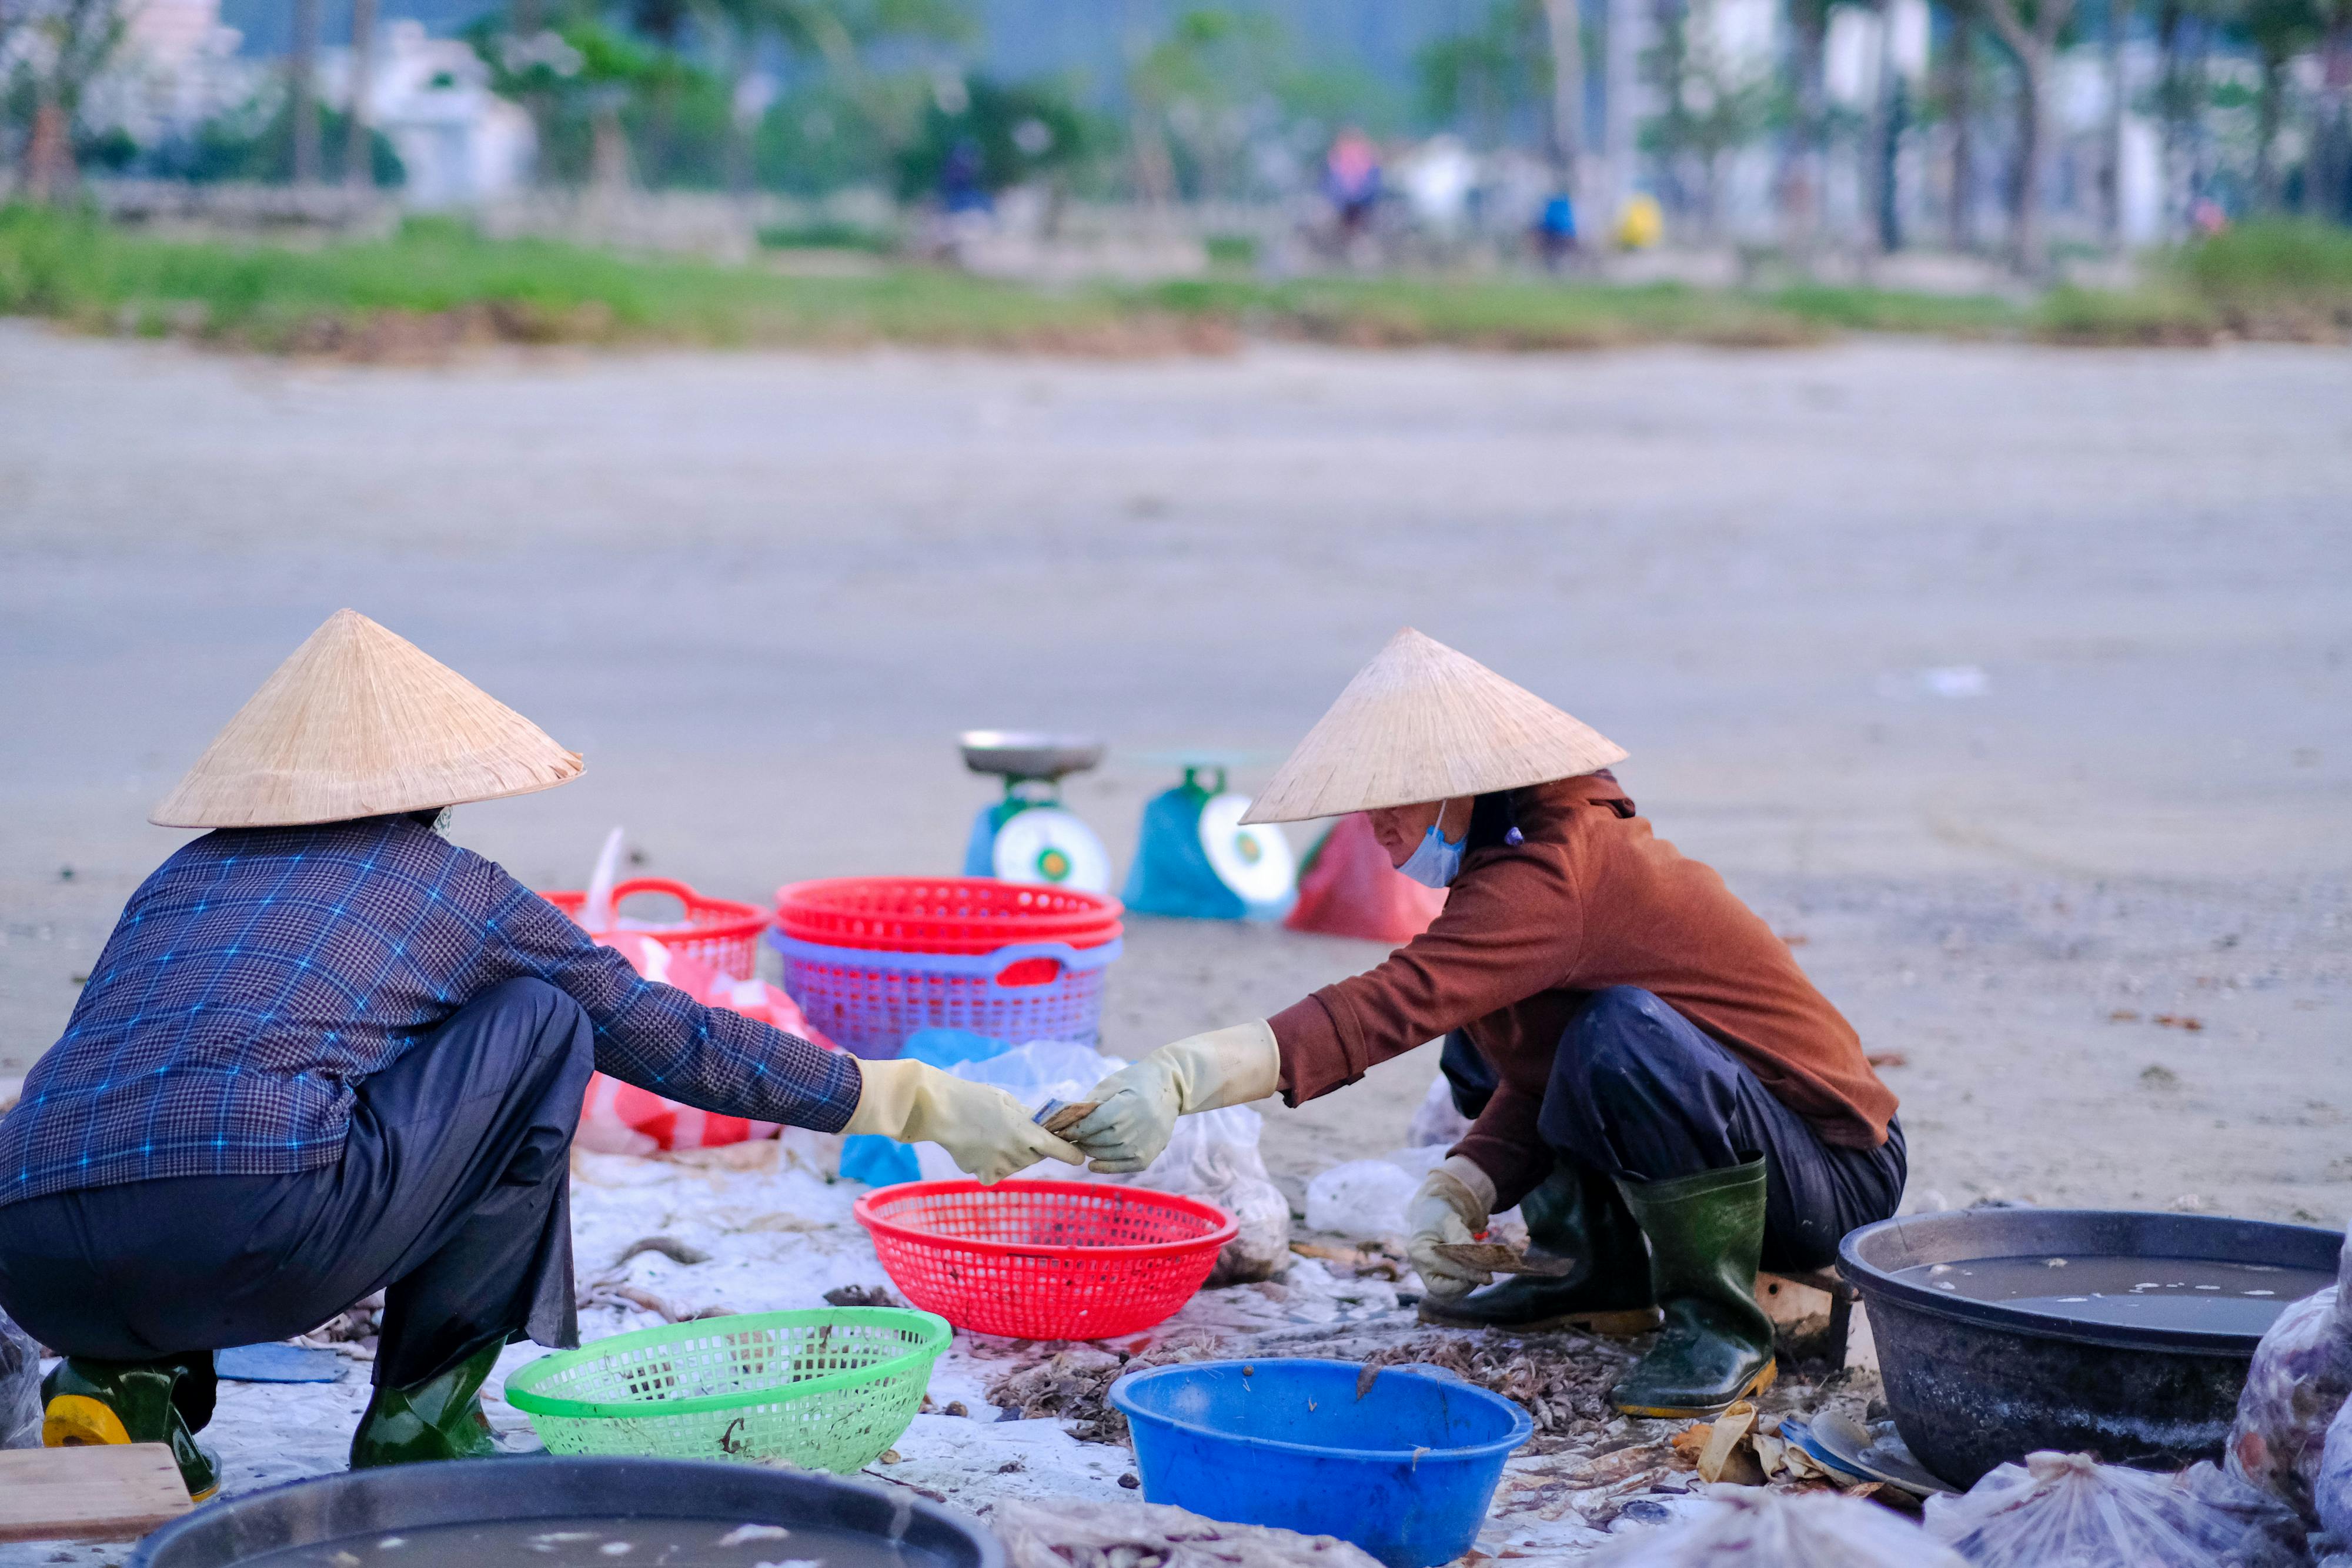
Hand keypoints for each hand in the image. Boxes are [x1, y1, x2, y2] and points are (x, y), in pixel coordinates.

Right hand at [843, 1058, 1082, 1183]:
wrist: (940, 1110)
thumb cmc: (975, 1099)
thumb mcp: (1008, 1102)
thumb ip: (1028, 1118)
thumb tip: (1045, 1130)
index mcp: (1025, 1131)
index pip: (1058, 1148)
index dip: (1071, 1154)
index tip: (1080, 1158)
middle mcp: (1016, 1152)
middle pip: (1034, 1155)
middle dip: (1030, 1146)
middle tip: (1011, 1130)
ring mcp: (999, 1166)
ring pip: (1015, 1165)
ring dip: (1010, 1155)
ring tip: (989, 1136)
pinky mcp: (983, 1175)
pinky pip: (995, 1174)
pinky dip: (991, 1165)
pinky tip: (978, 1149)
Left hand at [1061, 1021, 1279, 1173]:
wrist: (1171, 1088)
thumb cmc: (1136, 1082)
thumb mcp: (1111, 1084)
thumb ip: (1089, 1103)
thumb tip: (1065, 1120)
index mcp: (1124, 1107)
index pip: (1089, 1125)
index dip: (1071, 1129)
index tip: (1060, 1129)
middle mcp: (1135, 1128)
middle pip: (1095, 1141)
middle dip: (1079, 1139)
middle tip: (1069, 1137)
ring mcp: (1143, 1145)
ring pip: (1105, 1155)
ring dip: (1090, 1151)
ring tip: (1083, 1143)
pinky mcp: (1148, 1156)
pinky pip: (1122, 1166)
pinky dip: (1106, 1166)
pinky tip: (1094, 1163)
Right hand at [1405, 1156, 1496, 1302]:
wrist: (1432, 1216)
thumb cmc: (1441, 1217)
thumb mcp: (1452, 1223)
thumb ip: (1463, 1241)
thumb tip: (1482, 1264)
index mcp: (1419, 1251)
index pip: (1443, 1269)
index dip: (1466, 1273)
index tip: (1487, 1276)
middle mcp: (1419, 1268)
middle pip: (1442, 1290)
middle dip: (1465, 1285)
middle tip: (1485, 1276)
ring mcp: (1426, 1276)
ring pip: (1448, 1294)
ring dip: (1466, 1287)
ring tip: (1480, 1273)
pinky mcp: (1435, 1281)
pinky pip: (1450, 1292)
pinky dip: (1464, 1286)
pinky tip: (1473, 1275)